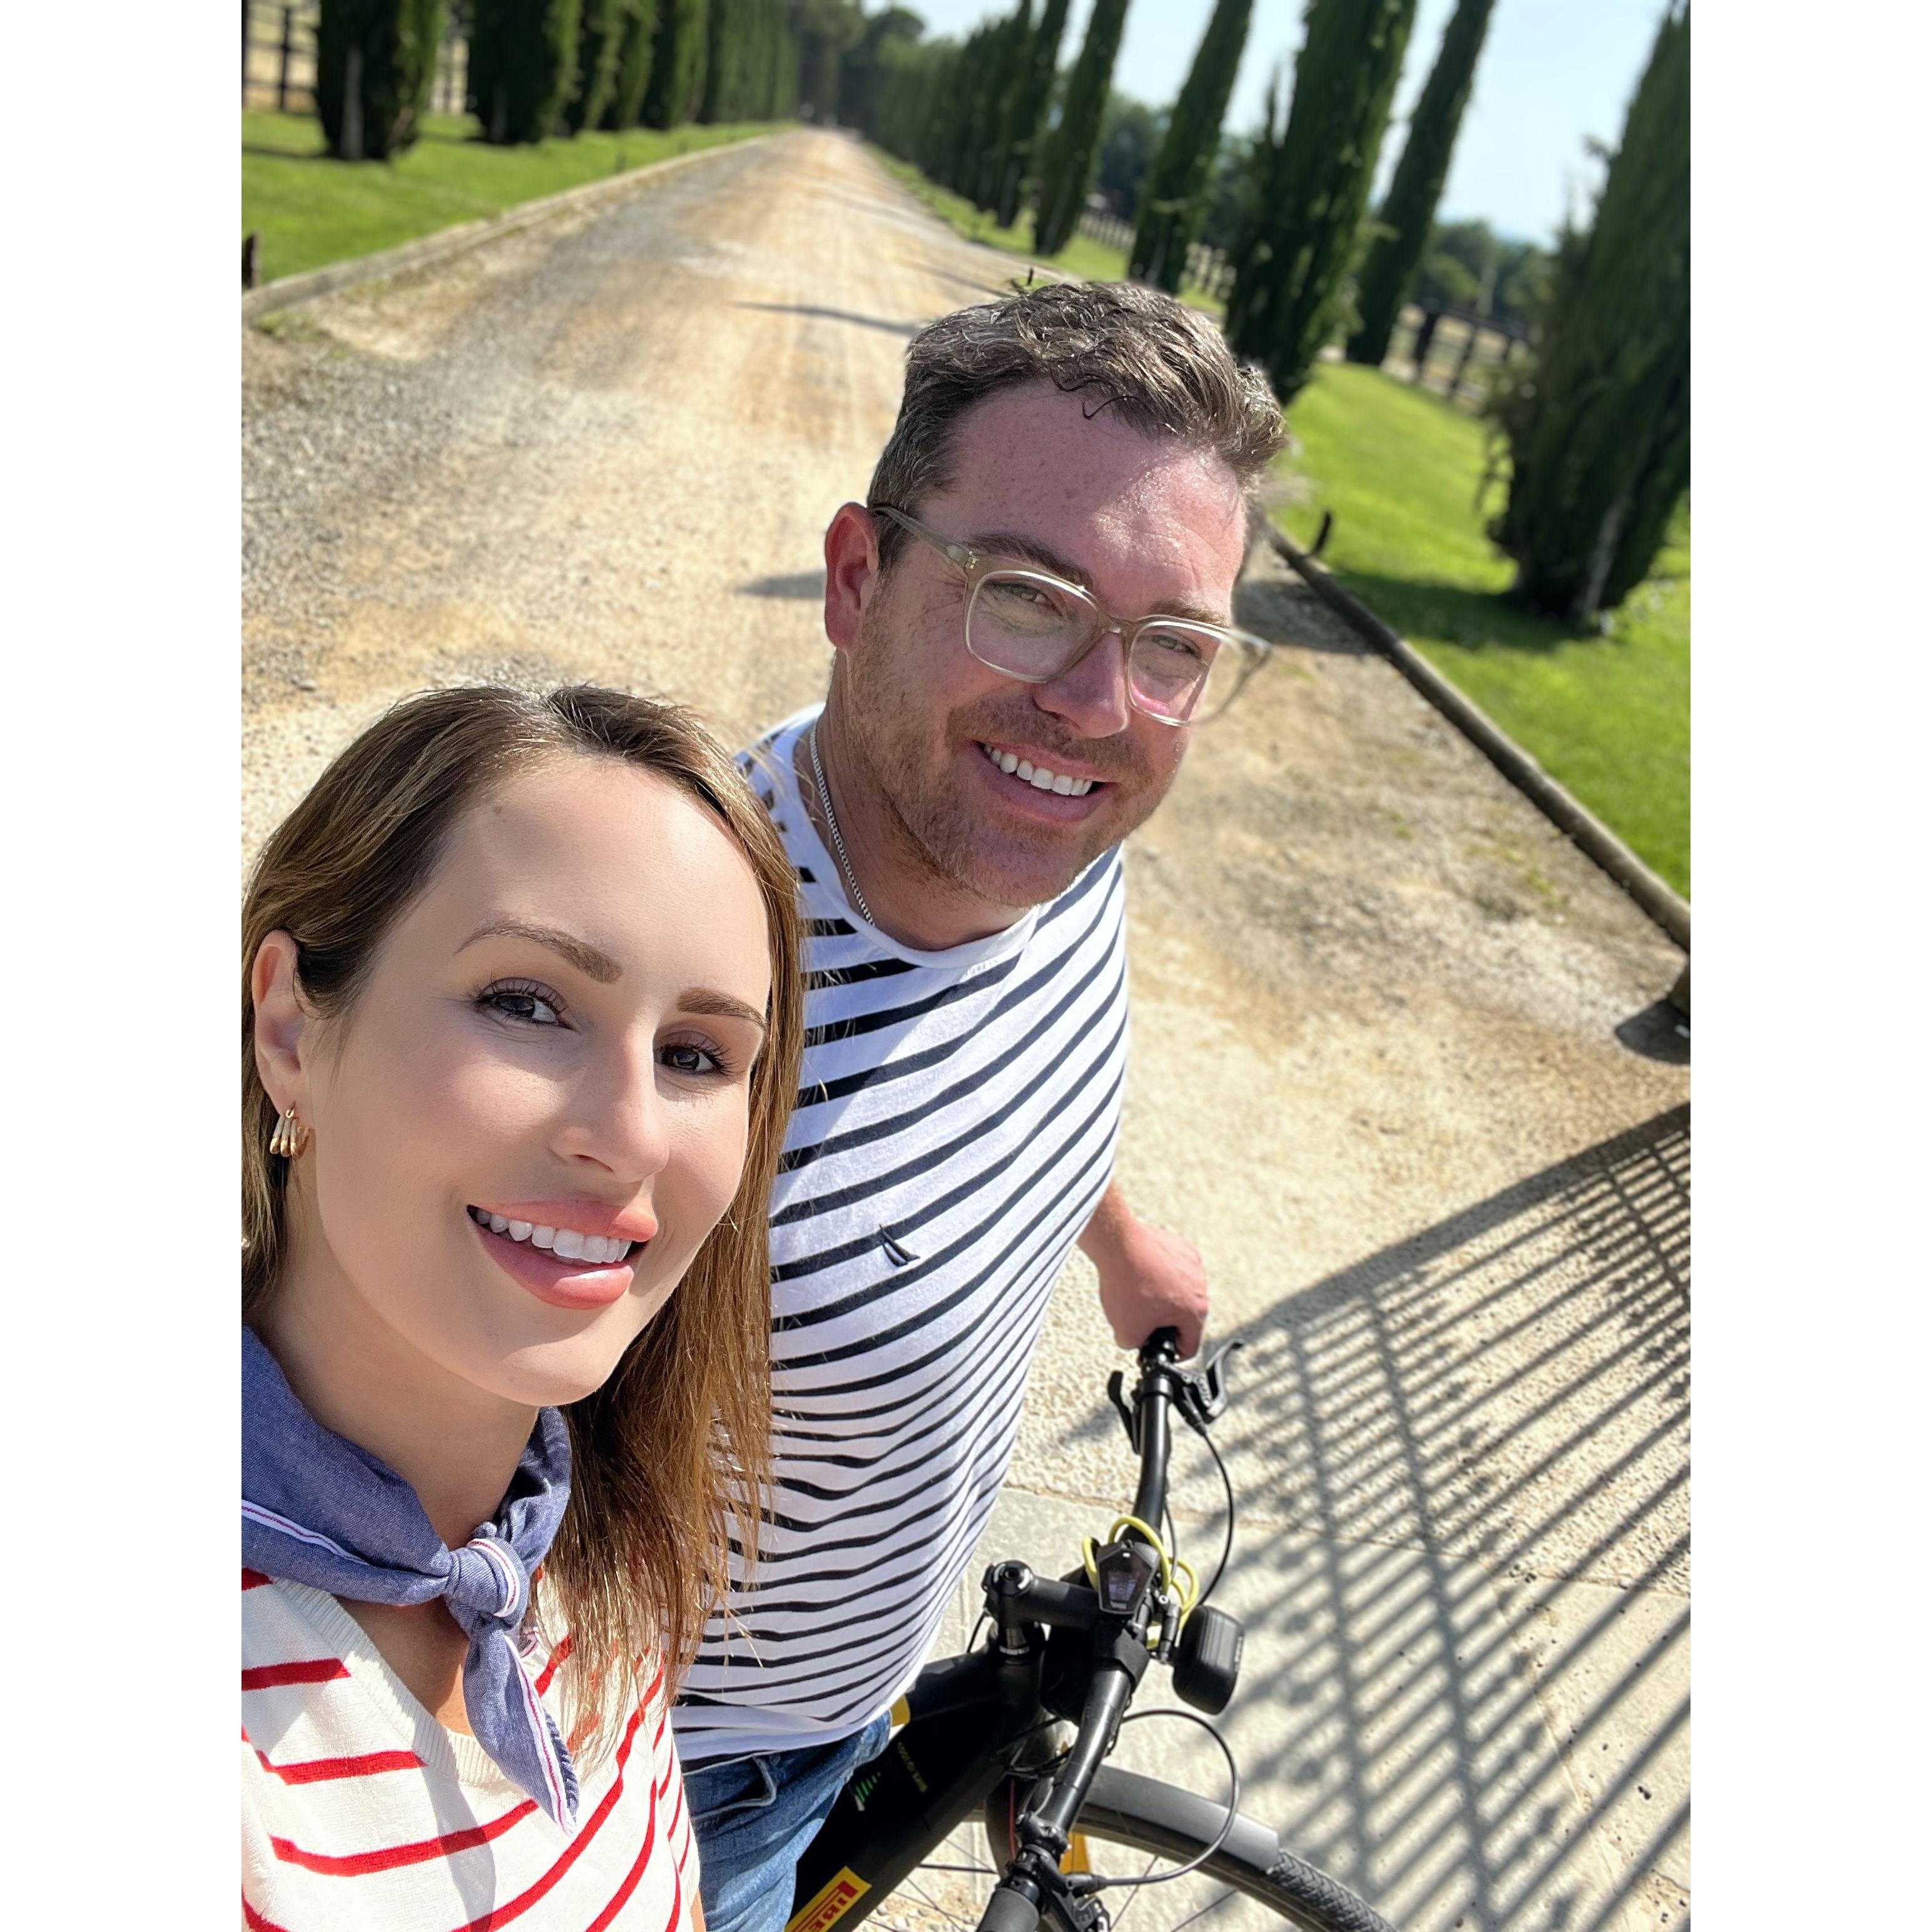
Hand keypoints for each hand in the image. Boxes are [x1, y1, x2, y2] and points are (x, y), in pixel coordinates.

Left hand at [1091, 1217, 1208, 1358]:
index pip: (1189, 1346)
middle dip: (1163, 1320)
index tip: (1159, 1347)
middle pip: (1184, 1316)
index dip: (1171, 1353)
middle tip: (1141, 1317)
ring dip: (1163, 1295)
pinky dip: (1160, 1273)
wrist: (1118, 1244)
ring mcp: (1192, 1265)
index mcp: (1195, 1311)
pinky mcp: (1181, 1247)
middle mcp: (1200, 1287)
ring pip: (1180, 1291)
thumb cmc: (1126, 1284)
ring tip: (1138, 1292)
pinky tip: (1142, 1274)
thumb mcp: (1126, 1332)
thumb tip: (1136, 1340)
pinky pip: (1174, 1269)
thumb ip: (1137, 1345)